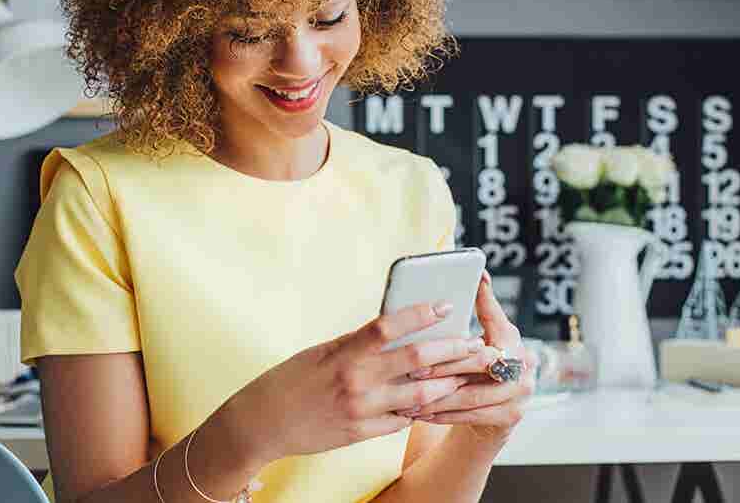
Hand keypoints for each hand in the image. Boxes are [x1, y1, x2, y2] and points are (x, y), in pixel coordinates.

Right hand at [219, 301, 486, 462]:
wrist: (262, 423)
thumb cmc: (290, 379)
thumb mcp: (322, 351)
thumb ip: (358, 343)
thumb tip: (396, 328)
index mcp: (344, 352)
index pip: (389, 325)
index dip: (421, 314)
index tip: (446, 306)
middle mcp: (356, 380)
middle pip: (417, 360)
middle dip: (453, 351)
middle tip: (477, 344)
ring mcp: (362, 410)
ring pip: (419, 395)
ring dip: (448, 384)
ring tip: (467, 375)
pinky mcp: (362, 433)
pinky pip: (402, 420)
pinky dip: (421, 409)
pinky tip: (438, 401)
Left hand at [410, 271, 537, 441]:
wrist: (492, 418)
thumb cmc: (474, 373)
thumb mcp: (474, 344)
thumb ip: (473, 319)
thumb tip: (476, 276)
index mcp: (513, 338)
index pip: (495, 318)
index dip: (482, 302)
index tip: (464, 289)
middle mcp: (525, 362)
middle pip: (479, 360)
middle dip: (443, 366)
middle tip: (413, 369)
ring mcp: (521, 391)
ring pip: (471, 394)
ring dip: (437, 397)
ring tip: (409, 398)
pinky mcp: (512, 416)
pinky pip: (471, 416)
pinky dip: (443, 415)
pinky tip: (422, 415)